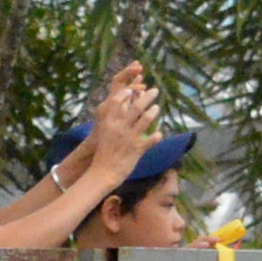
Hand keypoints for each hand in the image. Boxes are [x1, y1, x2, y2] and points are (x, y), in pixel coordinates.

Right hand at [85, 61, 160, 181]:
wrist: (102, 172)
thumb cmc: (103, 153)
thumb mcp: (104, 134)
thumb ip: (112, 122)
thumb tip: (120, 112)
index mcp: (109, 122)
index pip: (118, 101)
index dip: (127, 93)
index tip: (134, 88)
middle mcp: (119, 127)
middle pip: (136, 107)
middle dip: (147, 96)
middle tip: (155, 90)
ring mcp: (129, 137)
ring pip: (146, 119)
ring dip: (154, 112)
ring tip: (157, 107)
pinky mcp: (138, 148)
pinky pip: (152, 139)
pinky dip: (157, 136)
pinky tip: (159, 134)